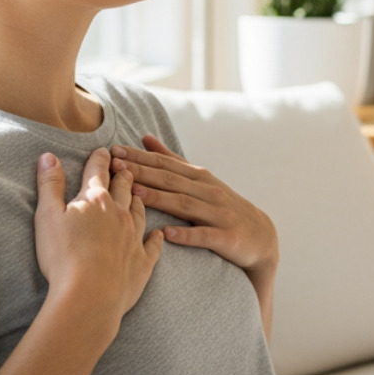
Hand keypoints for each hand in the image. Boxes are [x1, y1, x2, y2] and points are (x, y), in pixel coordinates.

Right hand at [34, 149, 162, 321]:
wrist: (89, 297)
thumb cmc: (63, 257)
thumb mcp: (47, 216)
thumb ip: (49, 185)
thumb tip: (48, 157)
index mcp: (96, 200)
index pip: (98, 171)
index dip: (100, 158)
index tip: (104, 150)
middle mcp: (120, 213)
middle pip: (124, 187)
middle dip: (124, 174)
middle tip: (125, 167)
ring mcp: (134, 237)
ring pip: (140, 211)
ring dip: (139, 199)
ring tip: (138, 194)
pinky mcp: (142, 262)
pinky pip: (153, 245)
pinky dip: (156, 237)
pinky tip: (158, 234)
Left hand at [111, 136, 278, 279]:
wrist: (260, 235)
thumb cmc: (222, 206)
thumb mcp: (200, 180)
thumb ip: (171, 160)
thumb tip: (145, 137)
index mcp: (198, 177)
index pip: (163, 164)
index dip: (138, 157)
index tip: (112, 151)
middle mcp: (208, 191)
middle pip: (170, 180)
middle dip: (141, 172)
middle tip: (114, 167)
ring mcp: (218, 213)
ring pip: (184, 205)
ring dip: (158, 198)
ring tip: (134, 193)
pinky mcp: (227, 237)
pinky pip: (204, 235)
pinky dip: (187, 235)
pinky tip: (168, 235)